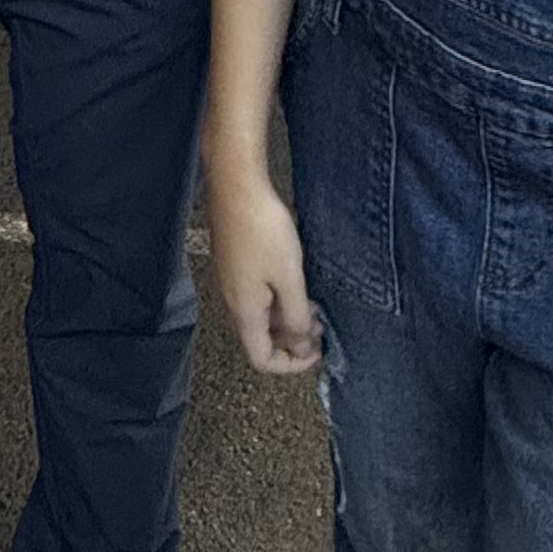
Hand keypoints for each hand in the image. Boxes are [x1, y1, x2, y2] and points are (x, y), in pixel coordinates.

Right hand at [211, 168, 322, 373]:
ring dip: (287, 317)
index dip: (291, 364)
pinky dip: (278, 298)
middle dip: (292, 339)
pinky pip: (256, 295)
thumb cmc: (263, 230)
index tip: (316, 352)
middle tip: (321, 326)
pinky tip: (294, 279)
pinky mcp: (234, 264)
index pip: (262, 359)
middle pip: (260, 339)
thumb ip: (297, 317)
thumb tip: (301, 347)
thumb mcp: (290, 279)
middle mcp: (233, 302)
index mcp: (245, 311)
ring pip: (260, 316)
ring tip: (312, 302)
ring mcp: (231, 282)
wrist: (237, 187)